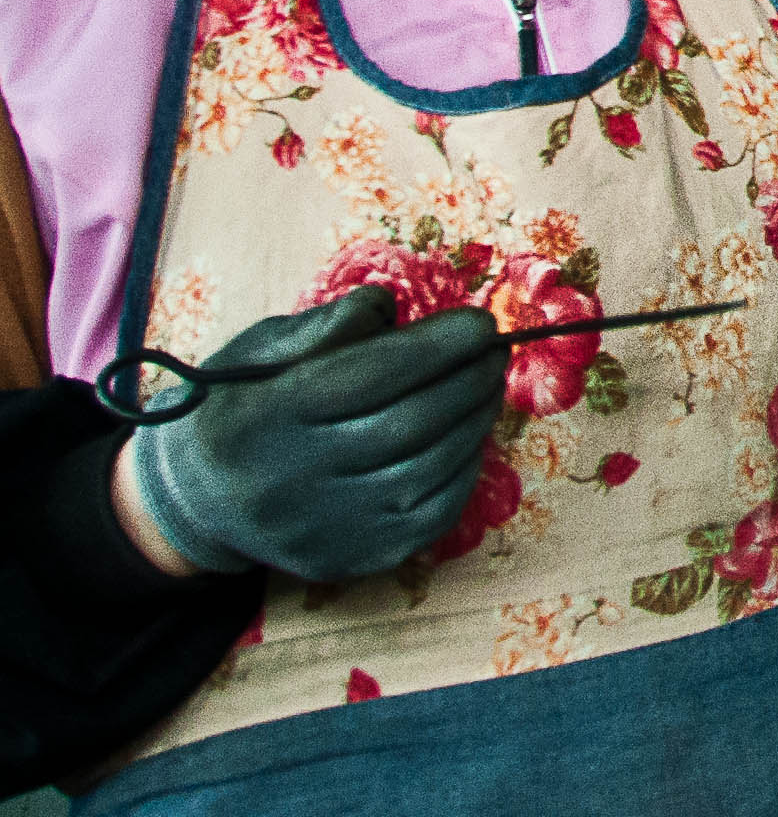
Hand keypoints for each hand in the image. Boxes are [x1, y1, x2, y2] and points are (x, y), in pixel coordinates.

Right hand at [117, 288, 507, 581]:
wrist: (190, 500)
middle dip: (467, 381)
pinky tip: (468, 441)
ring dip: (473, 424)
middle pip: (407, 425)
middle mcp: (291, 478)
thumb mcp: (261, 350)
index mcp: (266, 415)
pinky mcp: (342, 560)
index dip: (437, 346)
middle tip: (495, 352)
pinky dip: (462, 475)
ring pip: (425, 473)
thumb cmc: (237, 408)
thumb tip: (393, 308)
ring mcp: (319, 527)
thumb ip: (327, 326)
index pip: (369, 375)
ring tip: (487, 388)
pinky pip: (427, 521)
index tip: (480, 323)